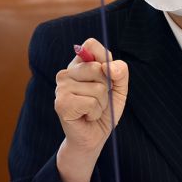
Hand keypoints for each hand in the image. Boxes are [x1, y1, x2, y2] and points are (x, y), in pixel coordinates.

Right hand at [54, 37, 127, 158]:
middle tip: (99, 100)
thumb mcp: (119, 88)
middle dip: (107, 87)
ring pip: (98, 88)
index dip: (105, 59)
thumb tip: (110, 67)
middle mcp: (66, 73)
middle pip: (98, 67)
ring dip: (102, 104)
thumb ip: (120, 72)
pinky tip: (87, 117)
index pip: (91, 44)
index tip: (107, 76)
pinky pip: (91, 102)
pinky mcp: (61, 103)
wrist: (94, 137)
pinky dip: (95, 112)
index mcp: (78, 64)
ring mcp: (61, 87)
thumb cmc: (104, 111)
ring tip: (92, 110)